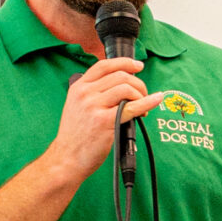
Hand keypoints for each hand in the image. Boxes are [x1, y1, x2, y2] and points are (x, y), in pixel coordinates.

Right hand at [47, 56, 158, 182]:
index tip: (138, 66)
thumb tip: (121, 86)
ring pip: (127, 88)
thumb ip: (94, 93)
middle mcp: (85, 93)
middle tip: (143, 96)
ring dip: (141, 95)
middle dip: (138, 84)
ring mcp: (94, 106)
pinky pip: (132, 107)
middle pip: (120, 76)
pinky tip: (155, 100)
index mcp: (79, 87)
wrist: (66, 157)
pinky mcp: (105, 121)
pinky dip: (147, 102)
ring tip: (142, 108)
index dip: (124, 63)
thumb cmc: (75, 135)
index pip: (104, 65)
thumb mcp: (77, 106)